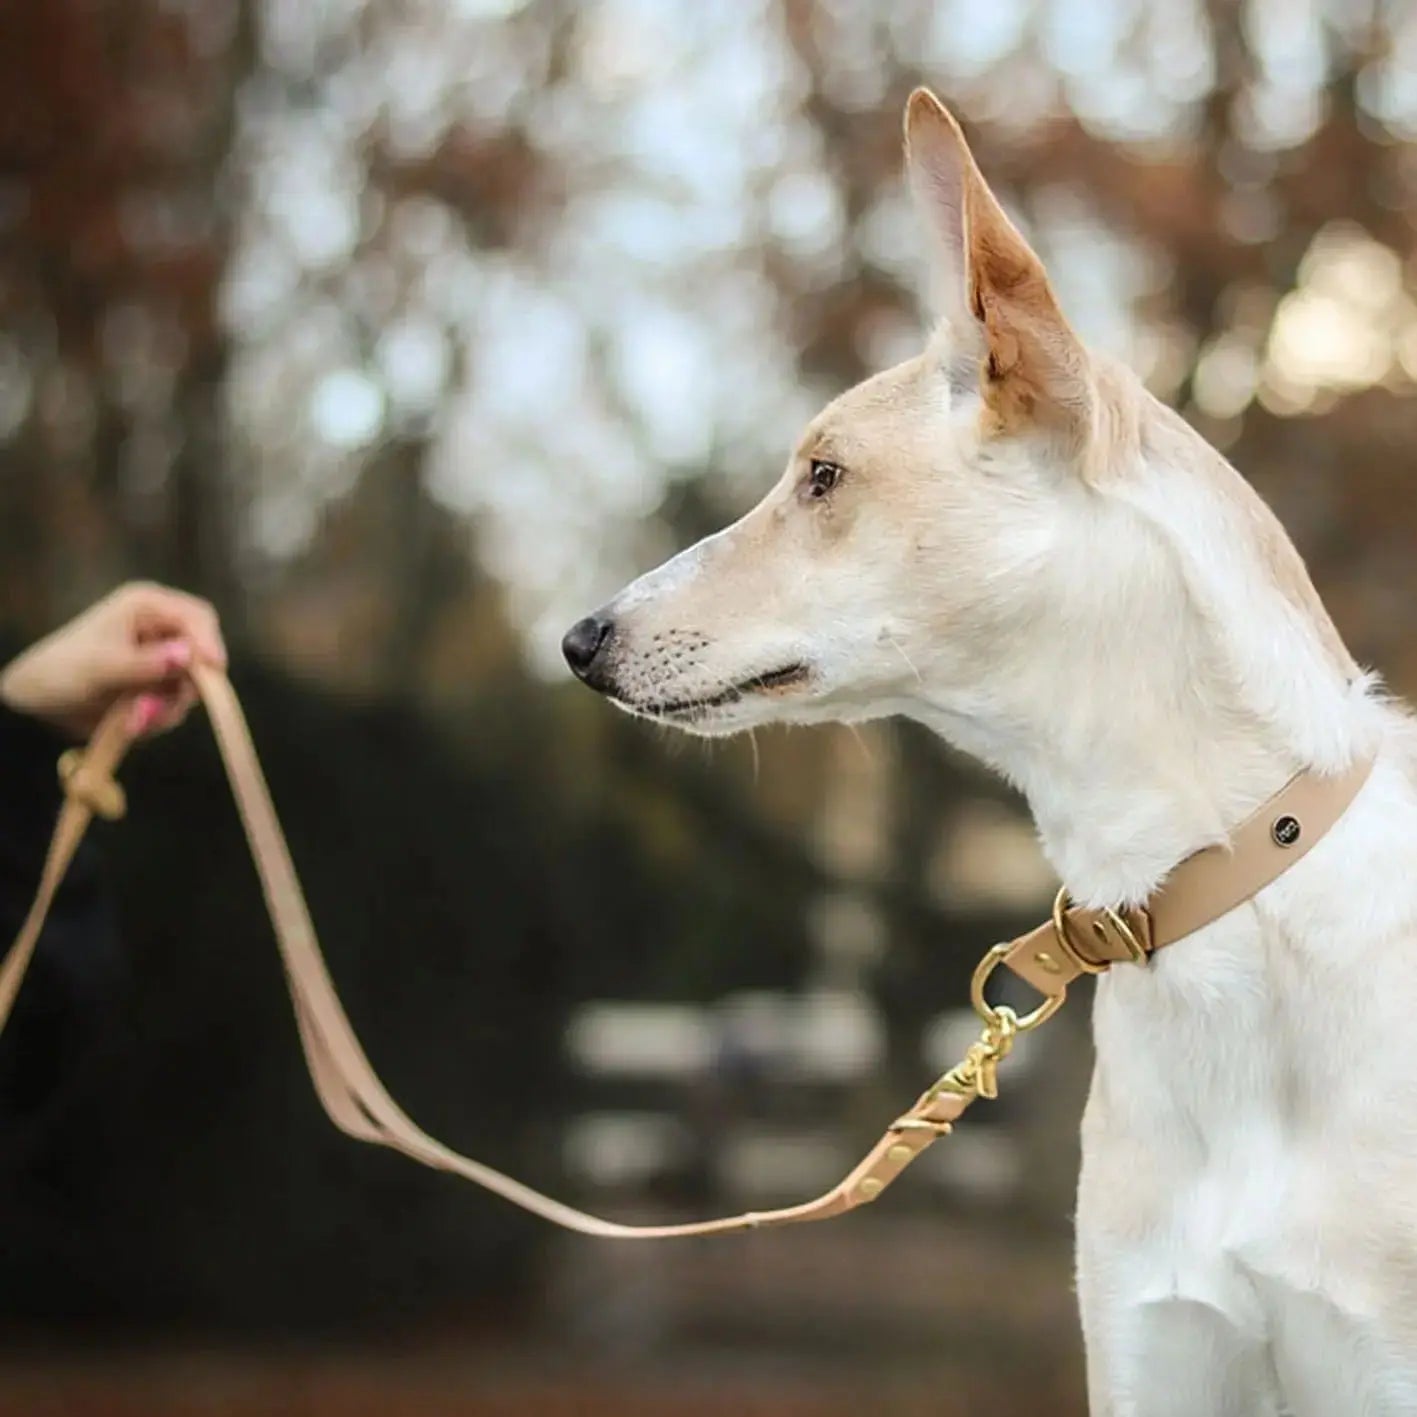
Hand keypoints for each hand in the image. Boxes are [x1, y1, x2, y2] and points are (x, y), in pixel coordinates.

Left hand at [0, 582, 227, 738]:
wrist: (38, 702)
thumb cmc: (61, 670)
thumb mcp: (100, 666)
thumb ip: (145, 663)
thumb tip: (188, 655)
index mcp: (147, 608)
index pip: (197, 618)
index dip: (210, 642)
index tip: (214, 669)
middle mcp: (161, 632)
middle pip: (202, 655)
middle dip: (186, 685)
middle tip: (161, 706)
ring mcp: (162, 662)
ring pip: (191, 687)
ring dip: (166, 708)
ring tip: (132, 720)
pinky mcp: (158, 689)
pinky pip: (175, 706)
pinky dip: (156, 718)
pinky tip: (130, 723)